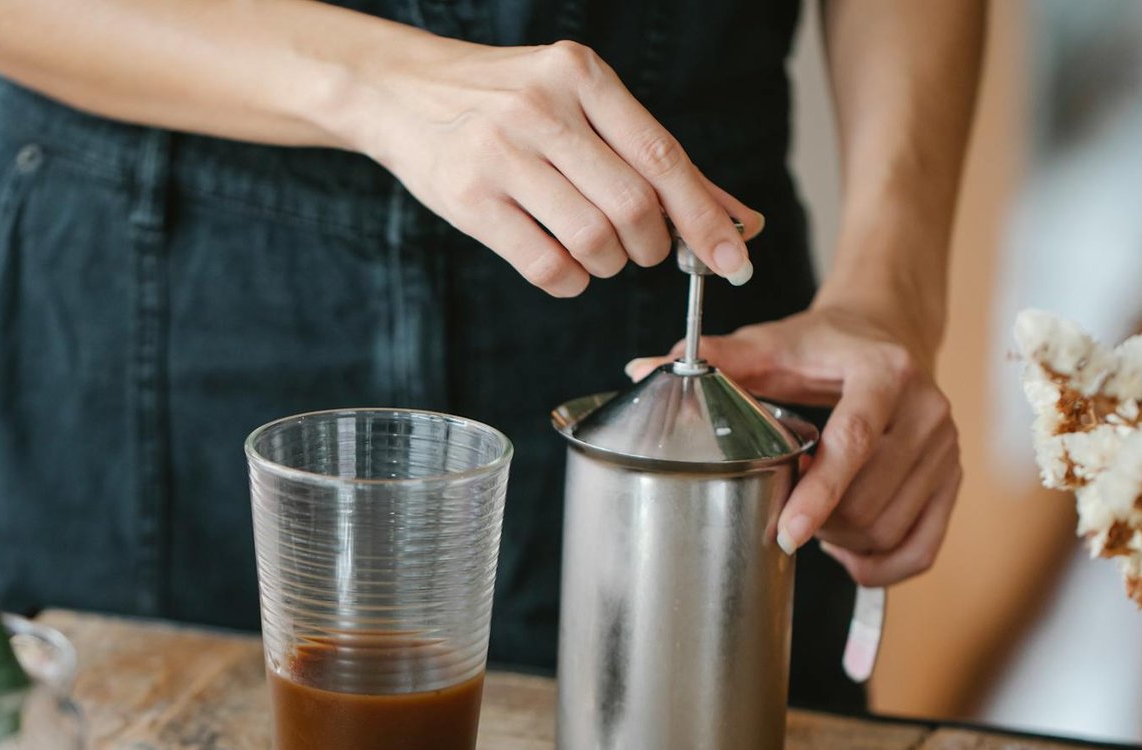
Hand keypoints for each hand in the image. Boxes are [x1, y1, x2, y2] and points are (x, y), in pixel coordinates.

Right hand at [355, 39, 762, 296]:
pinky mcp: (469, 198)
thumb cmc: (506, 103)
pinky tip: (566, 268)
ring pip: (592, 238)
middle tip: (641, 249)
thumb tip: (739, 219)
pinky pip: (544, 264)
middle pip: (632, 205)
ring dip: (608, 265)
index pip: (661, 157)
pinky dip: (569, 281)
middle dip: (650, 245)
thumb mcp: (580, 105)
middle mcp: (542, 108)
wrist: (401, 92)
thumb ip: (655, 157)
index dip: (704, 218)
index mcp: (581, 75)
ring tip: (597, 253)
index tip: (735, 260)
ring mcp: (501, 152)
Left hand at [625, 303, 960, 585]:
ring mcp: (946, 448)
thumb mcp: (771, 345)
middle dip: (820, 520)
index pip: (855, 442)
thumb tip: (644, 368)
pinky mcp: (953, 478)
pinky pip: (922, 547)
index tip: (787, 532)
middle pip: (870, 498)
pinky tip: (849, 557)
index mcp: (885, 372)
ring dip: (845, 542)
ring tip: (815, 522)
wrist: (889, 331)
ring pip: (890, 528)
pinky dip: (883, 566)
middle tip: (786, 514)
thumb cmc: (822, 344)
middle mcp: (927, 410)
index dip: (820, 493)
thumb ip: (716, 360)